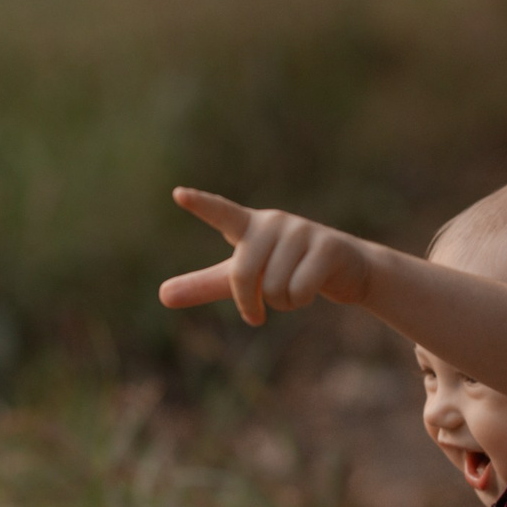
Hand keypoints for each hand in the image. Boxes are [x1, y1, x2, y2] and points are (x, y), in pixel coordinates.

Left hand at [161, 189, 378, 325]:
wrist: (344, 270)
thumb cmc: (283, 270)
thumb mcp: (240, 278)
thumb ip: (203, 285)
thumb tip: (162, 296)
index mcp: (248, 227)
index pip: (221, 213)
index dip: (201, 205)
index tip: (178, 194)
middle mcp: (273, 222)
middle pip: (244, 274)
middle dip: (250, 303)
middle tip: (258, 312)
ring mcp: (301, 231)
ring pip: (275, 288)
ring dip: (283, 302)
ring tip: (294, 286)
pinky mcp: (326, 246)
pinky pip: (299, 290)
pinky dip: (301, 301)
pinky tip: (313, 288)